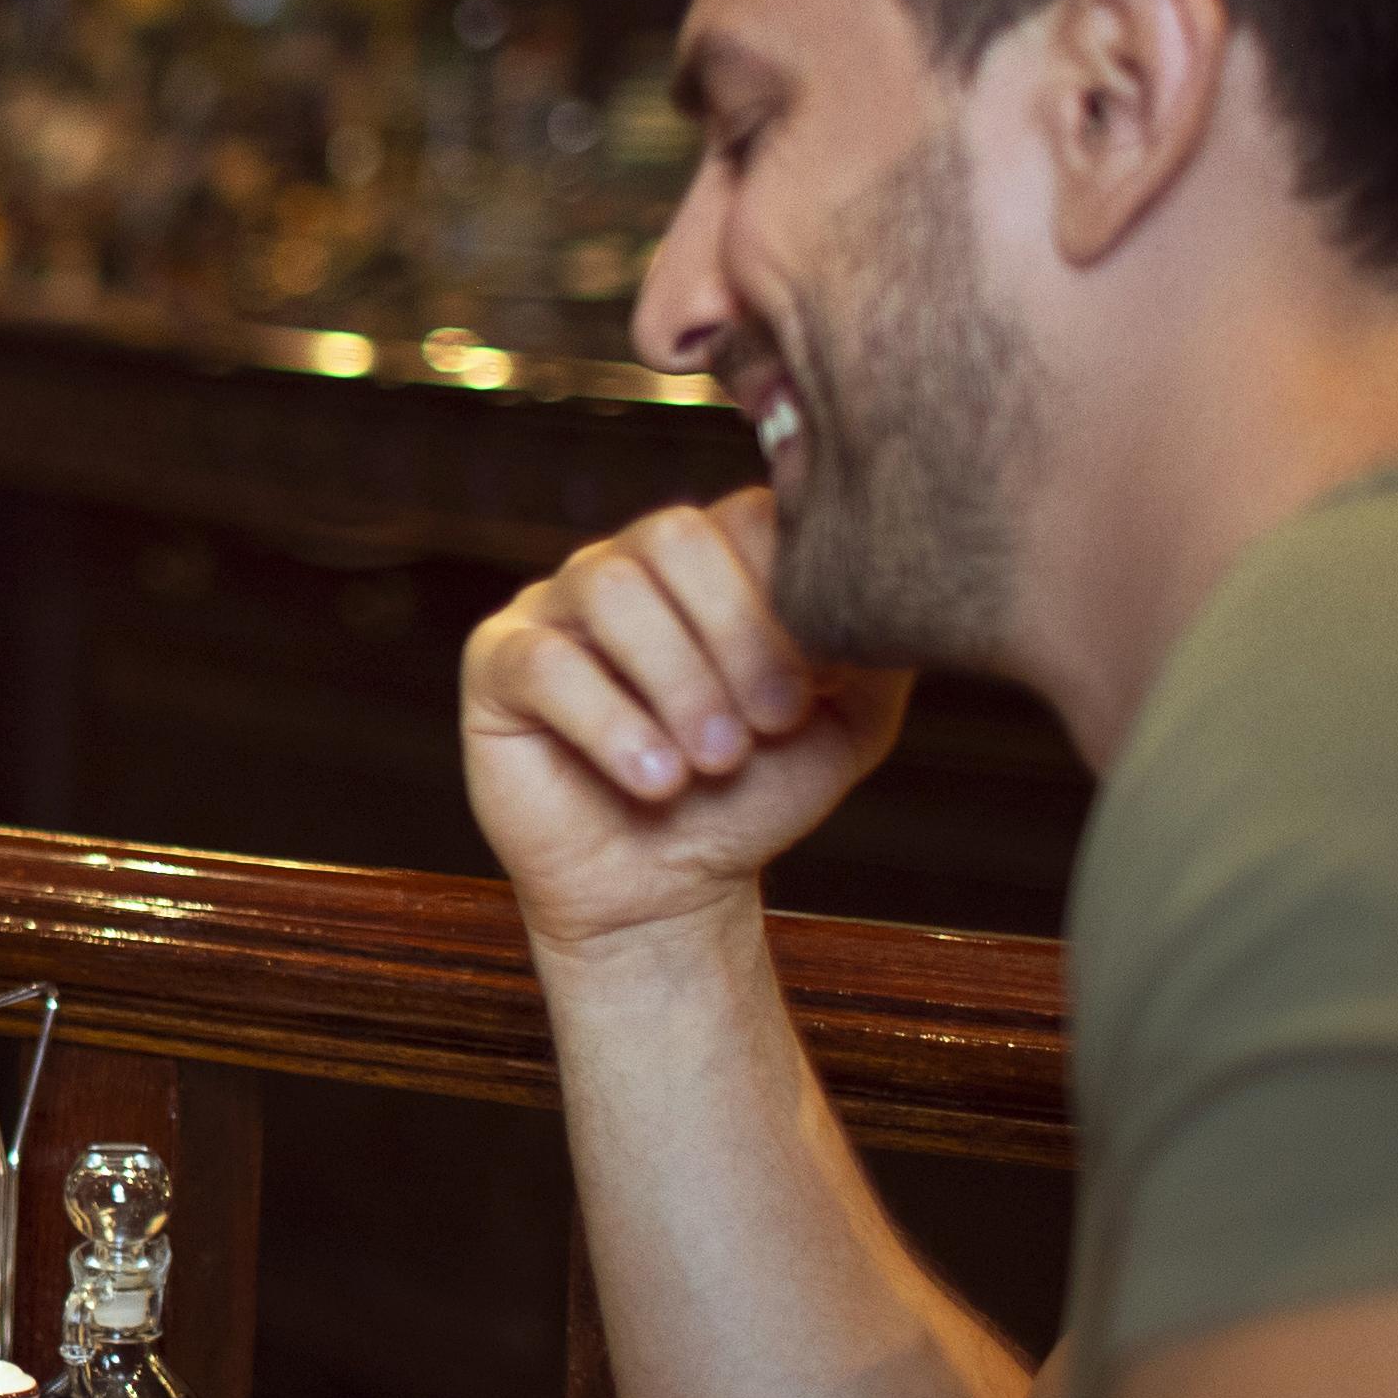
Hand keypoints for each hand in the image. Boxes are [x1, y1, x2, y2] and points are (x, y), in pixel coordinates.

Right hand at [460, 487, 910, 951]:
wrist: (666, 886)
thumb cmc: (750, 796)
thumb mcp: (847, 722)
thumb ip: (877, 646)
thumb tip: (899, 582)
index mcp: (712, 561)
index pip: (749, 511)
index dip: (789, 592)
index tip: (819, 684)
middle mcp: (630, 564)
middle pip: (675, 534)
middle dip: (736, 634)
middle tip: (770, 725)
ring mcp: (556, 606)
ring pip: (611, 588)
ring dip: (679, 682)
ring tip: (713, 763)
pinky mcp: (498, 664)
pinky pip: (546, 661)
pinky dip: (613, 724)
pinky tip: (656, 781)